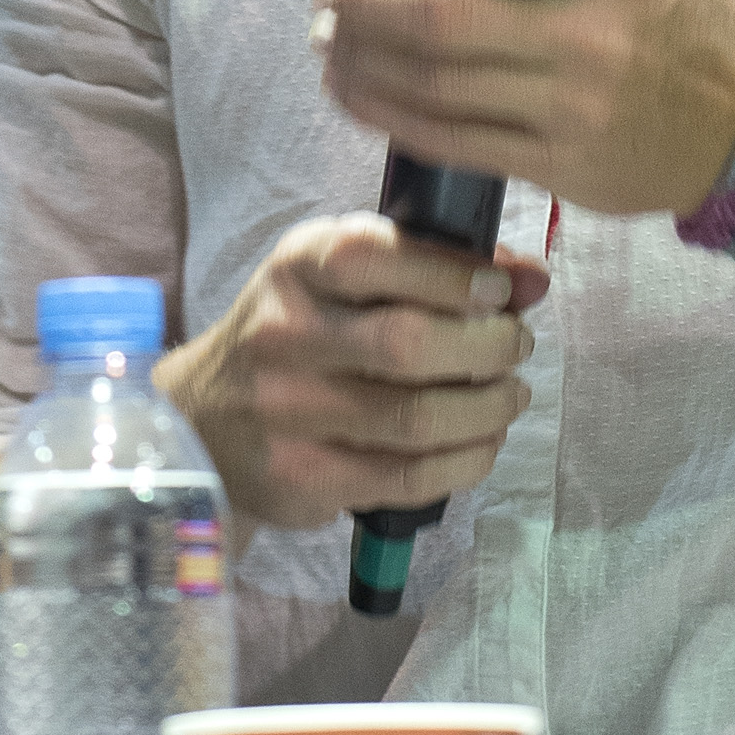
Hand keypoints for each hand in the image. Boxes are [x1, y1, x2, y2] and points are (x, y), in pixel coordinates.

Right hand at [157, 212, 547, 534]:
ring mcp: (290, 413)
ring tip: (509, 395)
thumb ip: (430, 264)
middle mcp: (284, 334)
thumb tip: (532, 278)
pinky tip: (483, 441)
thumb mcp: (339, 277)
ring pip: (417, 417)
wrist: (201, 420)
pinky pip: (408, 476)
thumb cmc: (293, 332)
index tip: (504, 291)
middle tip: (517, 346)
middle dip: (489, 347)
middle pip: (409, 344)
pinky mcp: (303, 478)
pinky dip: (466, 459)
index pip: (379, 255)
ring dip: (489, 407)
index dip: (456, 274)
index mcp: (297, 266)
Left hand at [310, 0, 734, 219]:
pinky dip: (385, 112)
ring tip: (327, 35)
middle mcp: (589, 34)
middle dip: (362, 0)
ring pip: (434, 86)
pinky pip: (449, 141)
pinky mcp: (555, 168)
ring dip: (358, 59)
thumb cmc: (670, 4)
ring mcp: (570, 108)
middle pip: (446, 15)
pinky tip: (353, 86)